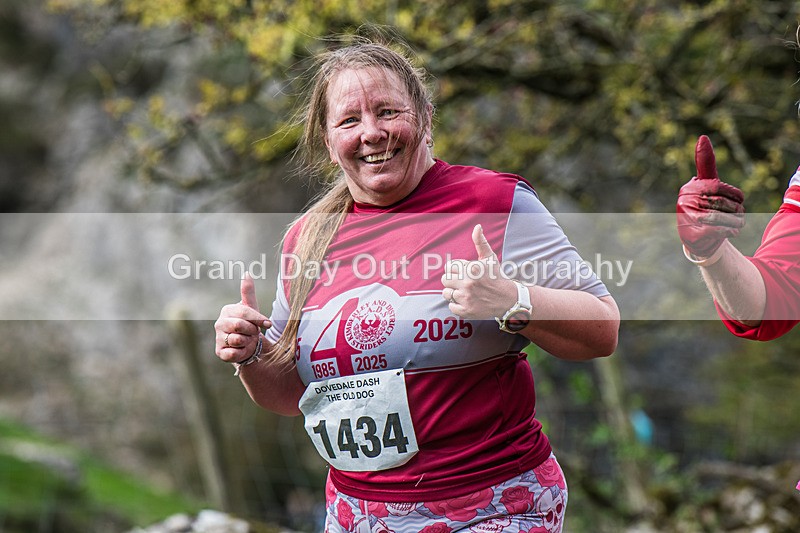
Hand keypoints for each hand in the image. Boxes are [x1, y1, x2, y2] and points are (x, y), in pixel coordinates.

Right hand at [214, 272, 270, 362]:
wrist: (247, 345)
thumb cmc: (249, 324)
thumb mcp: (251, 308)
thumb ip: (248, 292)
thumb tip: (247, 272)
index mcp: (227, 310)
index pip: (244, 313)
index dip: (258, 319)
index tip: (269, 324)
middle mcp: (219, 323)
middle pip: (241, 326)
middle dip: (252, 331)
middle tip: (253, 332)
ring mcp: (218, 338)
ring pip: (238, 340)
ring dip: (248, 342)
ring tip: (247, 340)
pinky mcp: (220, 352)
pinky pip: (234, 353)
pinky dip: (242, 352)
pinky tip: (242, 349)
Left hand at [440, 224, 517, 318]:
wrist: (508, 299)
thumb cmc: (496, 277)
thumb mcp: (489, 258)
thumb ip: (480, 242)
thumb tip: (477, 226)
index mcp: (471, 268)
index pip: (448, 267)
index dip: (455, 270)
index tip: (464, 273)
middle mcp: (468, 283)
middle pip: (444, 280)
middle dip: (452, 280)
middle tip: (463, 283)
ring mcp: (466, 298)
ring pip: (446, 293)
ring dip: (453, 293)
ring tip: (465, 292)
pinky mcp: (466, 310)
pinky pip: (451, 306)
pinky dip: (457, 305)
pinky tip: (467, 301)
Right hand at [676, 135, 744, 256]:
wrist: (695, 237)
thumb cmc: (703, 206)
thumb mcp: (705, 185)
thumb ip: (705, 163)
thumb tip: (702, 137)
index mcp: (691, 187)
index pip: (721, 188)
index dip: (735, 195)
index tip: (737, 200)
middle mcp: (686, 201)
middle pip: (724, 204)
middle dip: (736, 210)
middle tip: (737, 215)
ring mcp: (688, 217)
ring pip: (724, 218)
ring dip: (736, 222)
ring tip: (736, 224)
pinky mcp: (693, 232)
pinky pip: (719, 229)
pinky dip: (730, 231)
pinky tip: (730, 231)